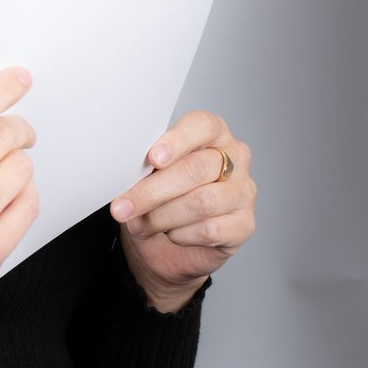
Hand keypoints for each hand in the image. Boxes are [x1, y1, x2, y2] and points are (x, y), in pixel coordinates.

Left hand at [109, 109, 255, 310]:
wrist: (168, 241)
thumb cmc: (159, 194)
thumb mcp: (147, 173)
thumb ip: (145, 167)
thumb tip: (124, 172)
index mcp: (212, 133)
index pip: (202, 126)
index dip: (177, 141)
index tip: (152, 158)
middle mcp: (234, 158)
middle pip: (195, 169)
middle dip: (152, 191)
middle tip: (122, 207)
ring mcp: (243, 191)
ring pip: (202, 202)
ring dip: (162, 217)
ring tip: (139, 225)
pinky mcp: (245, 224)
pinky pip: (210, 230)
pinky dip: (180, 235)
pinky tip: (169, 233)